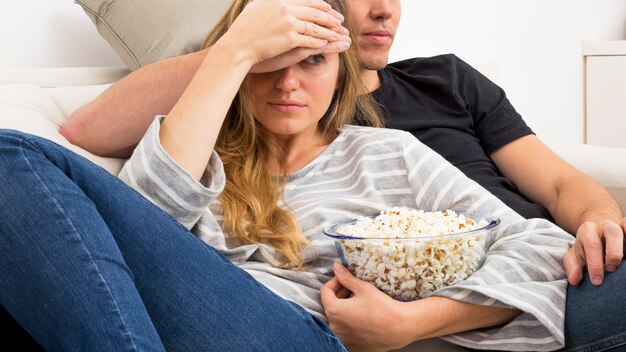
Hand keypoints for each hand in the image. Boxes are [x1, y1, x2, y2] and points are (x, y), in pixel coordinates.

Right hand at [219, 0, 349, 65]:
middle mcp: (286, 8)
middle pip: (315, 12)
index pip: (307, 0)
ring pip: (316, 26)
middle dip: (330, 17)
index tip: (329, 10)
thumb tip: (281, 0)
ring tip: (339, 34)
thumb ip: (272, 2)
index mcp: (279, 0)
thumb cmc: (244, 30)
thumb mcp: (257, 7)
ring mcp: (289, 23)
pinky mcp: (290, 39)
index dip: (321, 6)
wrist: (237, 46)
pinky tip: (328, 44)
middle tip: (340, 22)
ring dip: (330, 31)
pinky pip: (311, 40)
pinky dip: (321, 41)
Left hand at [320, 262, 412, 351]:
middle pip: (330, 306)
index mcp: (334, 311)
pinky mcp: (352, 346)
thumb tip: (336, 267)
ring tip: (358, 302)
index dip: (334, 282)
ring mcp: (343, 339)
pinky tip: (362, 316)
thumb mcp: (363, 288)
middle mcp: (335, 327)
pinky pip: (346, 331)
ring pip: (337, 319)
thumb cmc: (382, 307)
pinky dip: (350, 323)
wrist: (400, 328)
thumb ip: (346, 278)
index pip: (325, 292)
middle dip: (339, 294)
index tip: (344, 279)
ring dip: (344, 309)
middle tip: (352, 288)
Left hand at [563, 218, 625, 285]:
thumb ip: (573, 267)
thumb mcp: (575, 257)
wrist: (596, 237)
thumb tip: (574, 280)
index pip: (592, 244)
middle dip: (613, 253)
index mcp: (588, 230)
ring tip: (624, 263)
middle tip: (611, 270)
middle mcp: (604, 226)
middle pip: (612, 233)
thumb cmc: (585, 250)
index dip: (595, 264)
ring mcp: (619, 227)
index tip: (596, 281)